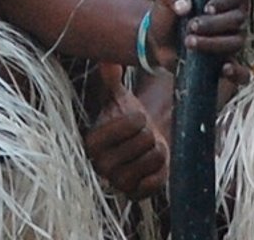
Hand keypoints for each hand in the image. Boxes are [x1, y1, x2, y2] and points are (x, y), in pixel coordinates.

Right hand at [84, 79, 170, 199]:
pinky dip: (161, 168)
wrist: (140, 144)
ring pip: (155, 156)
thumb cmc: (127, 117)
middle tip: (143, 134)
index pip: (130, 124)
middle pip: (145, 140)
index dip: (139, 117)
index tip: (136, 117)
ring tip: (147, 146)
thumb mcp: (117, 95)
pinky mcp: (136, 195)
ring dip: (157, 148)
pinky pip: (159, 178)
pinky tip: (152, 163)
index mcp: (92, 141)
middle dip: (149, 133)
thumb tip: (107, 58)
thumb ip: (110, 78)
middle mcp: (100, 165)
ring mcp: (118, 182)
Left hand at [144, 0, 250, 73]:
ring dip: (214, 43)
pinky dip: (237, 72)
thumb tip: (184, 6)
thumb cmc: (167, 12)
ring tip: (189, 42)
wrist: (158, 41)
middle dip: (214, 24)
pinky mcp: (227, 64)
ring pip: (237, 42)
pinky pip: (243, 73)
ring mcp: (232, 42)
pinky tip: (225, 69)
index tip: (207, 8)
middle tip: (190, 26)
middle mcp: (232, 19)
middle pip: (237, 18)